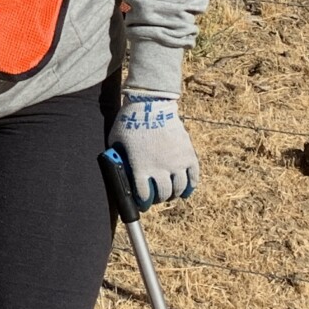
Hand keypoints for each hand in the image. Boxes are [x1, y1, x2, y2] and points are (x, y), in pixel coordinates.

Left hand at [116, 93, 198, 207]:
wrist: (151, 104)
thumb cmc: (129, 121)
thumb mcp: (115, 141)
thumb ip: (116, 157)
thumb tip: (114, 168)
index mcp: (141, 167)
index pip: (143, 195)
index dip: (143, 203)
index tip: (142, 204)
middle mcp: (160, 168)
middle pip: (162, 194)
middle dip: (158, 198)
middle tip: (156, 197)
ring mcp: (176, 161)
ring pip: (179, 188)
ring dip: (174, 194)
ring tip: (171, 194)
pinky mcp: (188, 154)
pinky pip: (194, 176)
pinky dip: (191, 186)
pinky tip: (187, 191)